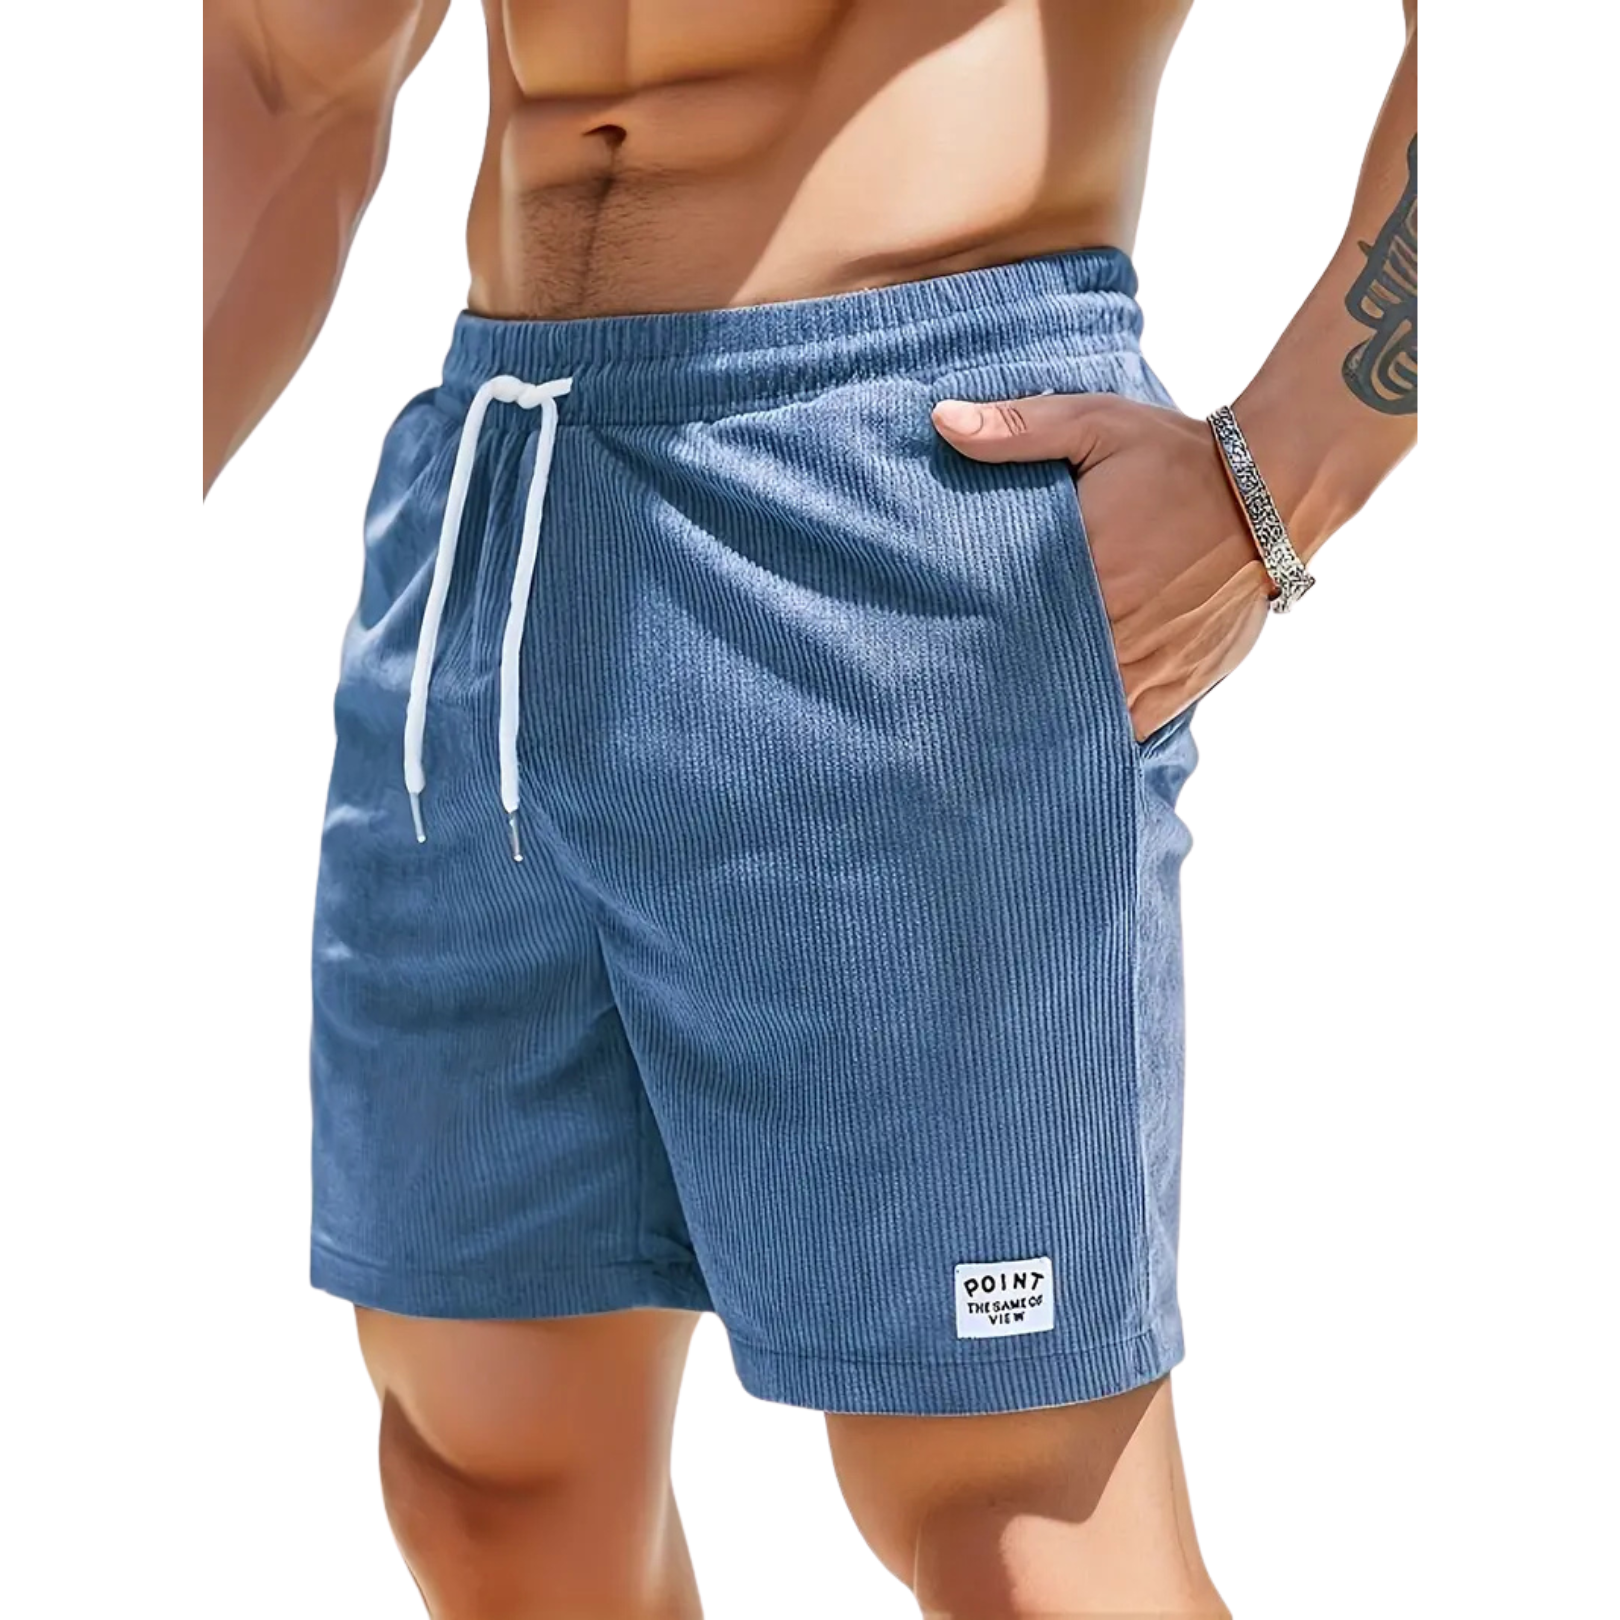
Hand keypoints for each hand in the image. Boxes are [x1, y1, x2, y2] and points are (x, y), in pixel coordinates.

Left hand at [932, 393, 1273, 740]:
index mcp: (1085, 573)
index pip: (1007, 627)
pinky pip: (1131, 728)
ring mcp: (1152, 664)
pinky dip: (1104, 730)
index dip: (978, 640)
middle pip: (1043, 676)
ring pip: (1085, 712)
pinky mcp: (1183, 682)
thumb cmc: (1178, 457)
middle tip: (971, 692)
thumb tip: (942, 421)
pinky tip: (1075, 731)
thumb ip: (1017, 428)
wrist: (1274, 490)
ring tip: (1017, 718)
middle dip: (1012, 683)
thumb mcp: (1096, 423)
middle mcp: (1116, 629)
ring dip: (1056, 712)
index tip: (949, 650)